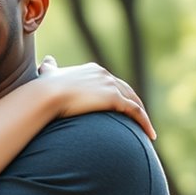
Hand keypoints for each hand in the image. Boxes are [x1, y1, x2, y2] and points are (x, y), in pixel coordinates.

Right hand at [37, 56, 156, 139]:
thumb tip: (47, 59)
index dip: (118, 94)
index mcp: (93, 69)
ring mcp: (111, 86)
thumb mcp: (49, 73)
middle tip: (139, 119)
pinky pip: (136, 112)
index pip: (112, 82)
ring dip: (143, 116)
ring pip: (134, 101)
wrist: (47, 95)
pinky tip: (149, 135)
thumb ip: (50, 67)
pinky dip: (145, 123)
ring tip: (147, 131)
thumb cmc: (45, 87)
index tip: (121, 106)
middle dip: (134, 104)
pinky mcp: (114, 99)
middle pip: (127, 90)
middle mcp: (106, 75)